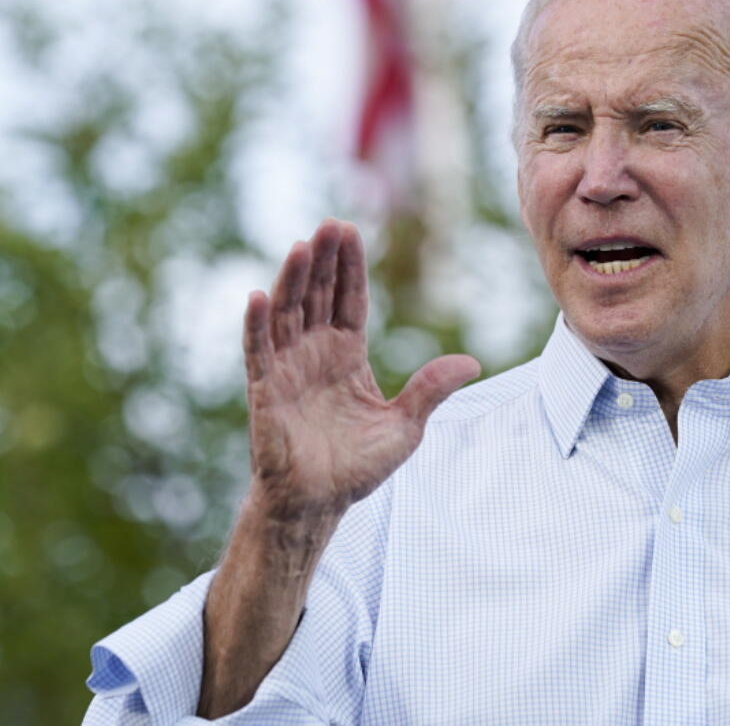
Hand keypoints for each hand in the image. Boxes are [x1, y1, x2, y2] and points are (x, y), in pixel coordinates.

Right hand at [242, 218, 479, 521]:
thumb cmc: (356, 468)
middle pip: (318, 296)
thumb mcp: (405, 426)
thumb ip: (431, 390)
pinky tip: (260, 295)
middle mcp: (315, 355)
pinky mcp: (265, 391)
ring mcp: (288, 369)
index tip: (351, 231)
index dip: (350, 267)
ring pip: (288, 313)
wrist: (318, 504)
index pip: (349, 301)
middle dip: (324, 260)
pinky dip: (256, 324)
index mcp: (347, 357)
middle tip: (331, 224)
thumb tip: (473, 362)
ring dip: (293, 279)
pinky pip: (258, 351)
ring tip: (302, 245)